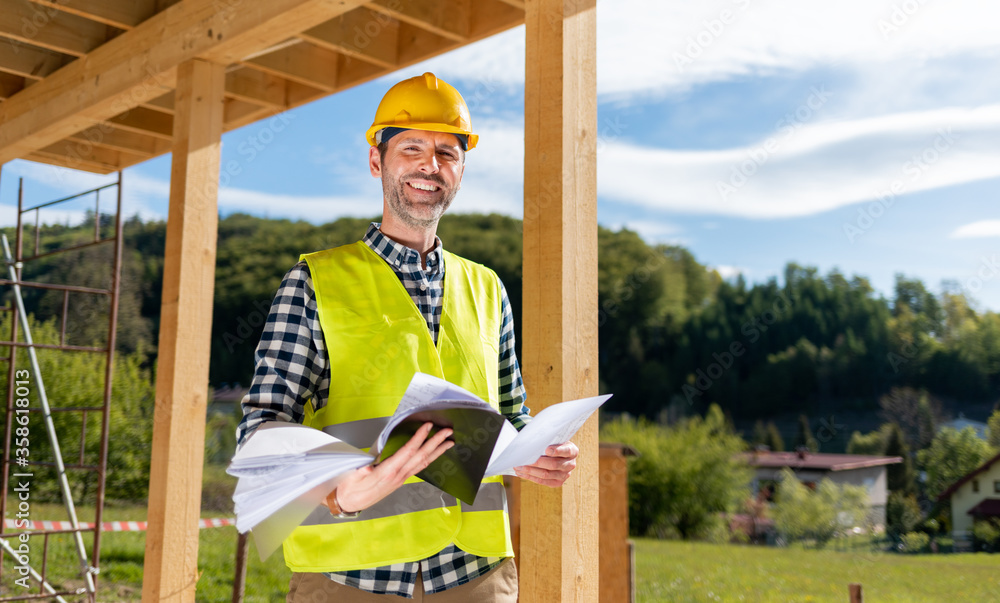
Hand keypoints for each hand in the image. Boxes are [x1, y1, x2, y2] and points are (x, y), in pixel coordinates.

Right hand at [327, 422, 453, 513]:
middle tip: (448, 432)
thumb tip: (368, 467)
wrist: (348, 503)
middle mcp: (398, 476)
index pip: (408, 451)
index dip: (419, 438)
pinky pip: (418, 468)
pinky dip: (428, 459)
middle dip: (436, 443)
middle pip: (421, 456)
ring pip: (423, 463)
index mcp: (387, 472)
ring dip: (437, 451)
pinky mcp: (400, 481)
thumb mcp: (352, 477)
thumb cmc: (349, 488)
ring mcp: (401, 479)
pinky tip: (433, 454)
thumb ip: (361, 471)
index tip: (428, 426)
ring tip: (449, 442)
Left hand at [514, 441, 577, 486]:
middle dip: (537, 462)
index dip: (557, 451)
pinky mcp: (557, 483)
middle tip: (524, 458)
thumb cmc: (553, 444)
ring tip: (518, 466)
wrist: (557, 453)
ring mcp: (565, 475)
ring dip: (530, 471)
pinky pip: (542, 481)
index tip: (547, 449)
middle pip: (553, 464)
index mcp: (572, 451)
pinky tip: (522, 473)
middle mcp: (570, 464)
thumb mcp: (554, 439)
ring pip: (546, 474)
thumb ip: (547, 440)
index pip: (566, 451)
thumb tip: (532, 443)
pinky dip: (530, 477)